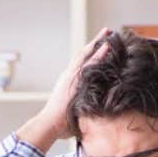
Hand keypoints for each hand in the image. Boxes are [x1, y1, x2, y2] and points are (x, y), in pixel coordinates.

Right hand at [16, 27, 110, 150]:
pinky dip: (98, 54)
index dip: (91, 54)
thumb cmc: (60, 123)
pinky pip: (89, 64)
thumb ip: (82, 108)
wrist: (49, 124)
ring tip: (108, 32)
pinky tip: (107, 46)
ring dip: (97, 42)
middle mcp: (69, 75)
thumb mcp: (74, 111)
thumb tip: (92, 115)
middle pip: (83, 54)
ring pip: (86, 54)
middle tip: (107, 32)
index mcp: (69, 82)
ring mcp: (71, 76)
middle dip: (95, 42)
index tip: (101, 45)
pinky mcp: (75, 79)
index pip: (81, 64)